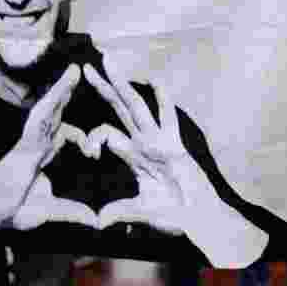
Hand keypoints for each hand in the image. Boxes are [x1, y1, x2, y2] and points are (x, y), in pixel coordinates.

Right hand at [0, 66, 82, 241]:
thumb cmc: (13, 211)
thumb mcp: (53, 212)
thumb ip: (73, 212)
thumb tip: (94, 221)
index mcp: (41, 157)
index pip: (63, 136)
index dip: (81, 136)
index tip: (94, 150)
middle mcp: (37, 145)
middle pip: (56, 115)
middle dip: (67, 97)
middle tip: (80, 76)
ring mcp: (30, 142)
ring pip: (49, 110)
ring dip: (62, 90)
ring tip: (75, 71)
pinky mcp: (25, 143)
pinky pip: (40, 118)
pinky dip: (51, 102)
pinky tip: (62, 87)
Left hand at [83, 63, 188, 232]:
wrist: (199, 219)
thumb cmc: (174, 215)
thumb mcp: (141, 212)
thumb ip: (121, 211)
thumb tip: (98, 221)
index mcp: (135, 156)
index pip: (107, 135)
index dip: (93, 136)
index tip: (88, 152)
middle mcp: (145, 143)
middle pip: (120, 110)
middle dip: (104, 88)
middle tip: (87, 68)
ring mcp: (160, 142)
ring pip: (136, 108)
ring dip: (122, 85)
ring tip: (109, 63)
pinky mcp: (175, 146)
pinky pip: (167, 119)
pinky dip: (162, 101)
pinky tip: (154, 81)